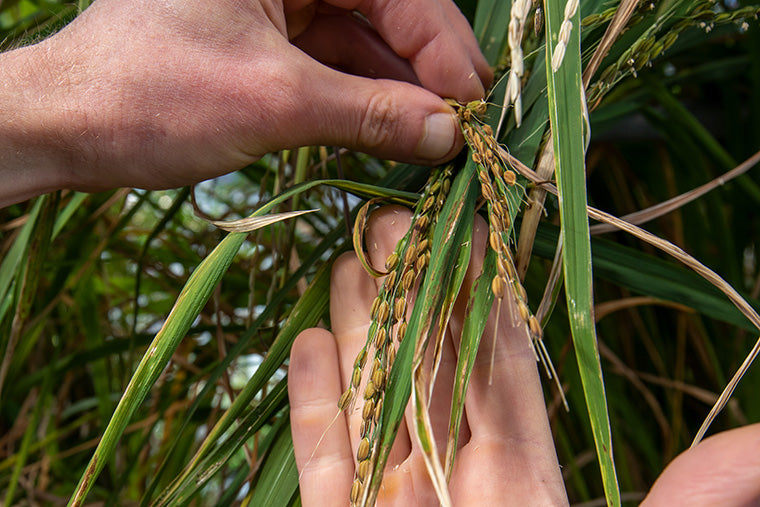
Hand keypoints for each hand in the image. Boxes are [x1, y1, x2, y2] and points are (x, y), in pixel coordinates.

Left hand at [0, 0, 491, 205]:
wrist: (66, 127)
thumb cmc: (150, 96)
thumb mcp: (272, 102)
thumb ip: (368, 114)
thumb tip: (449, 134)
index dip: (441, 46)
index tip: (471, 108)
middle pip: (383, 12)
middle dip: (424, 71)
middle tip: (461, 128)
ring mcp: (274, 6)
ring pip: (360, 42)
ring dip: (397, 93)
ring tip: (434, 140)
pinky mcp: (264, 45)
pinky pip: (331, 67)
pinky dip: (361, 102)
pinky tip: (392, 133)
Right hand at [289, 205, 759, 505]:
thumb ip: (686, 504)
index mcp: (520, 483)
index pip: (495, 366)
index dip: (478, 296)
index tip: (467, 231)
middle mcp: (453, 481)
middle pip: (425, 365)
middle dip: (406, 291)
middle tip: (391, 217)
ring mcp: (389, 505)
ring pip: (370, 398)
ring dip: (358, 329)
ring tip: (346, 260)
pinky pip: (323, 462)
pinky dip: (314, 406)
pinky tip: (308, 345)